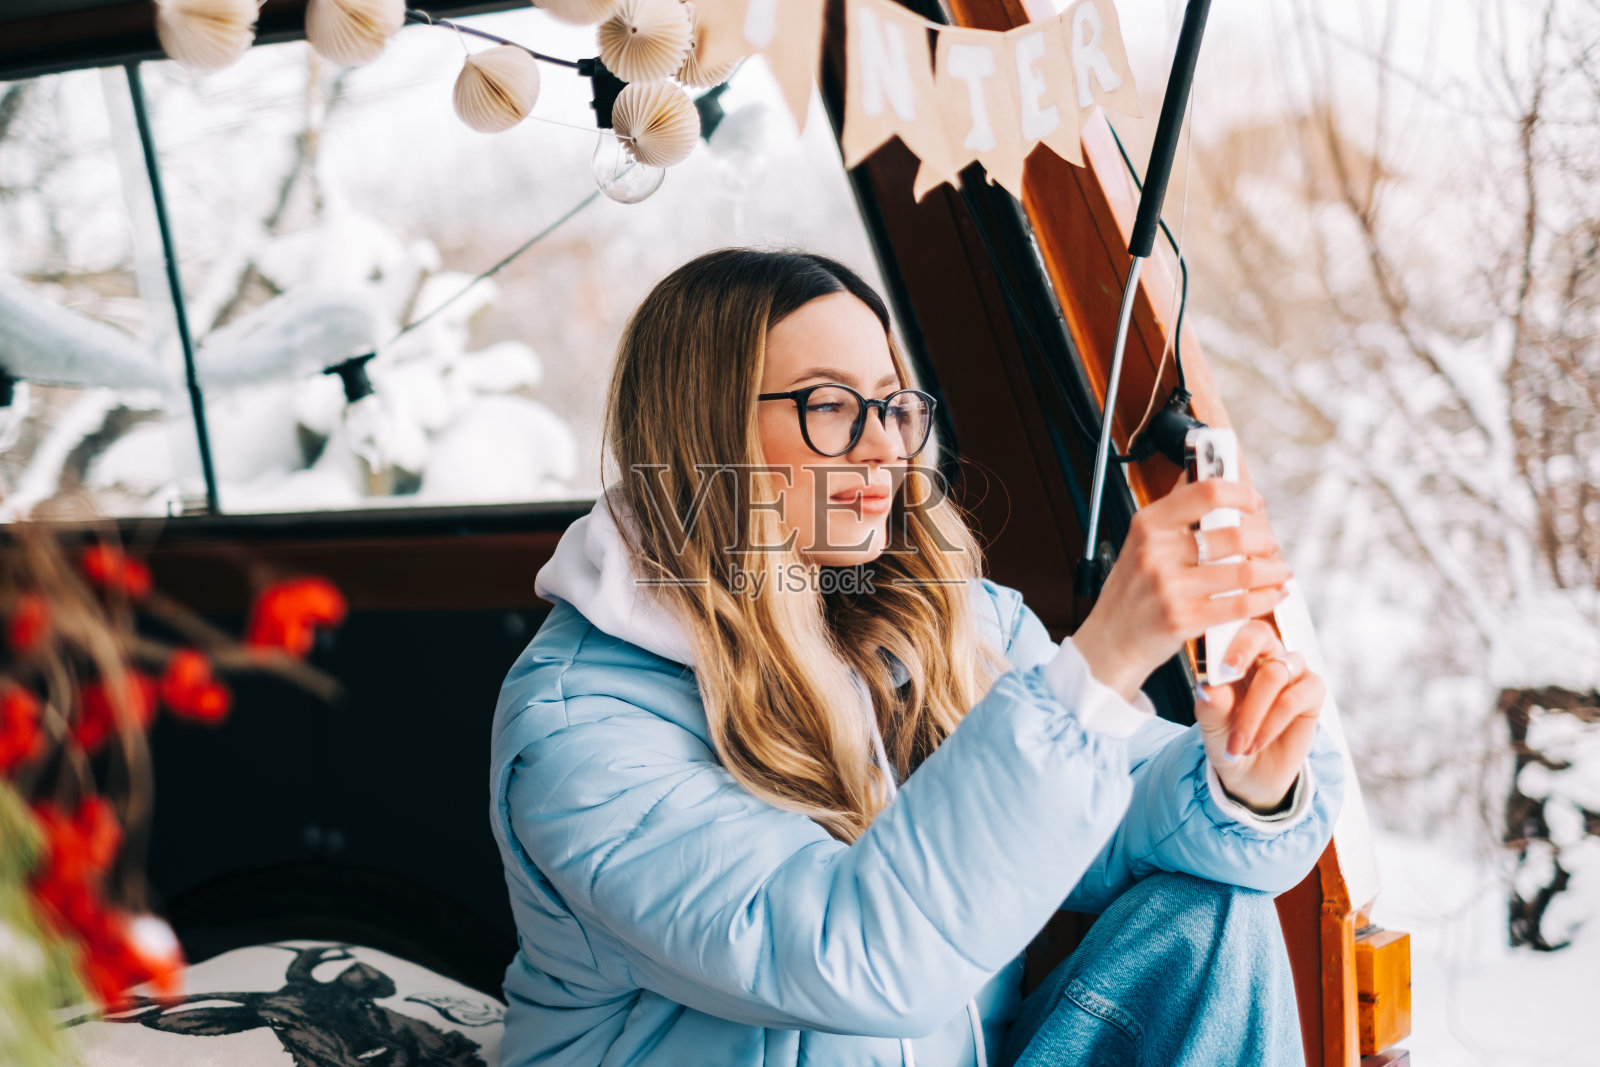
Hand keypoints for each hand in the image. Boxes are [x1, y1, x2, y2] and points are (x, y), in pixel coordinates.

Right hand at [1073, 478, 1291, 701]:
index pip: (1205, 493)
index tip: (1255, 502)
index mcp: (1147, 525)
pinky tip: (1273, 595)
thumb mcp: (1140, 543)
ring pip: (1244, 571)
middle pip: (1233, 534)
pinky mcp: (1183, 619)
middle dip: (1264, 541)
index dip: (1241, 494)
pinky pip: (1241, 605)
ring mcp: (1169, 588)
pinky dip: (1266, 598)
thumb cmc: (1131, 592)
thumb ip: (1172, 511)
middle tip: (1270, 546)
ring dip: (1273, 571)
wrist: (1110, 641)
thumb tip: (1196, 471)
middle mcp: (1155, 553)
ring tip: (1279, 572)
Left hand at [1193, 620, 1325, 810]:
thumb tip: (1206, 688)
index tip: (1211, 657)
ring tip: (1237, 744)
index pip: (1231, 625)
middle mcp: (1265, 653)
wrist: (1251, 772)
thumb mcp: (1210, 725)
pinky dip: (1271, 723)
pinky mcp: (1313, 690)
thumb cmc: (1227, 738)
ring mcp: (1291, 669)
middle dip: (1241, 650)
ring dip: (1252, 712)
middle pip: (1259, 633)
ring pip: (1274, 673)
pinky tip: (1256, 743)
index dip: (1223, 636)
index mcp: (1234, 652)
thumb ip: (1210, 705)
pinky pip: (1293, 698)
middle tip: (1226, 673)